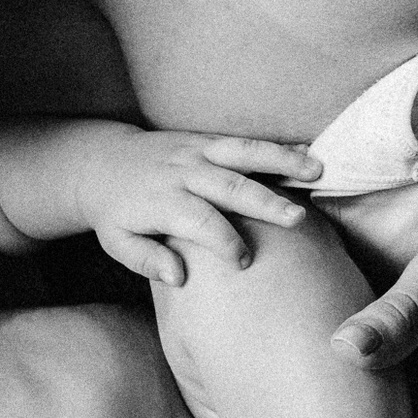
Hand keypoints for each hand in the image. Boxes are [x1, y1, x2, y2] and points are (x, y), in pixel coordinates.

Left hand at [78, 131, 319, 284]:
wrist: (100, 164)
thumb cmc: (115, 213)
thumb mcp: (117, 242)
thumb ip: (145, 260)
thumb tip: (178, 278)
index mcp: (160, 200)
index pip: (198, 221)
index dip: (222, 242)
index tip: (244, 262)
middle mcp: (181, 171)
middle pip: (228, 185)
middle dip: (264, 202)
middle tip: (296, 219)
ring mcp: (196, 150)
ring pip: (243, 153)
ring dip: (281, 160)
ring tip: (317, 170)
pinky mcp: (205, 139)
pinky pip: (244, 141)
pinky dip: (276, 146)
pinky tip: (307, 151)